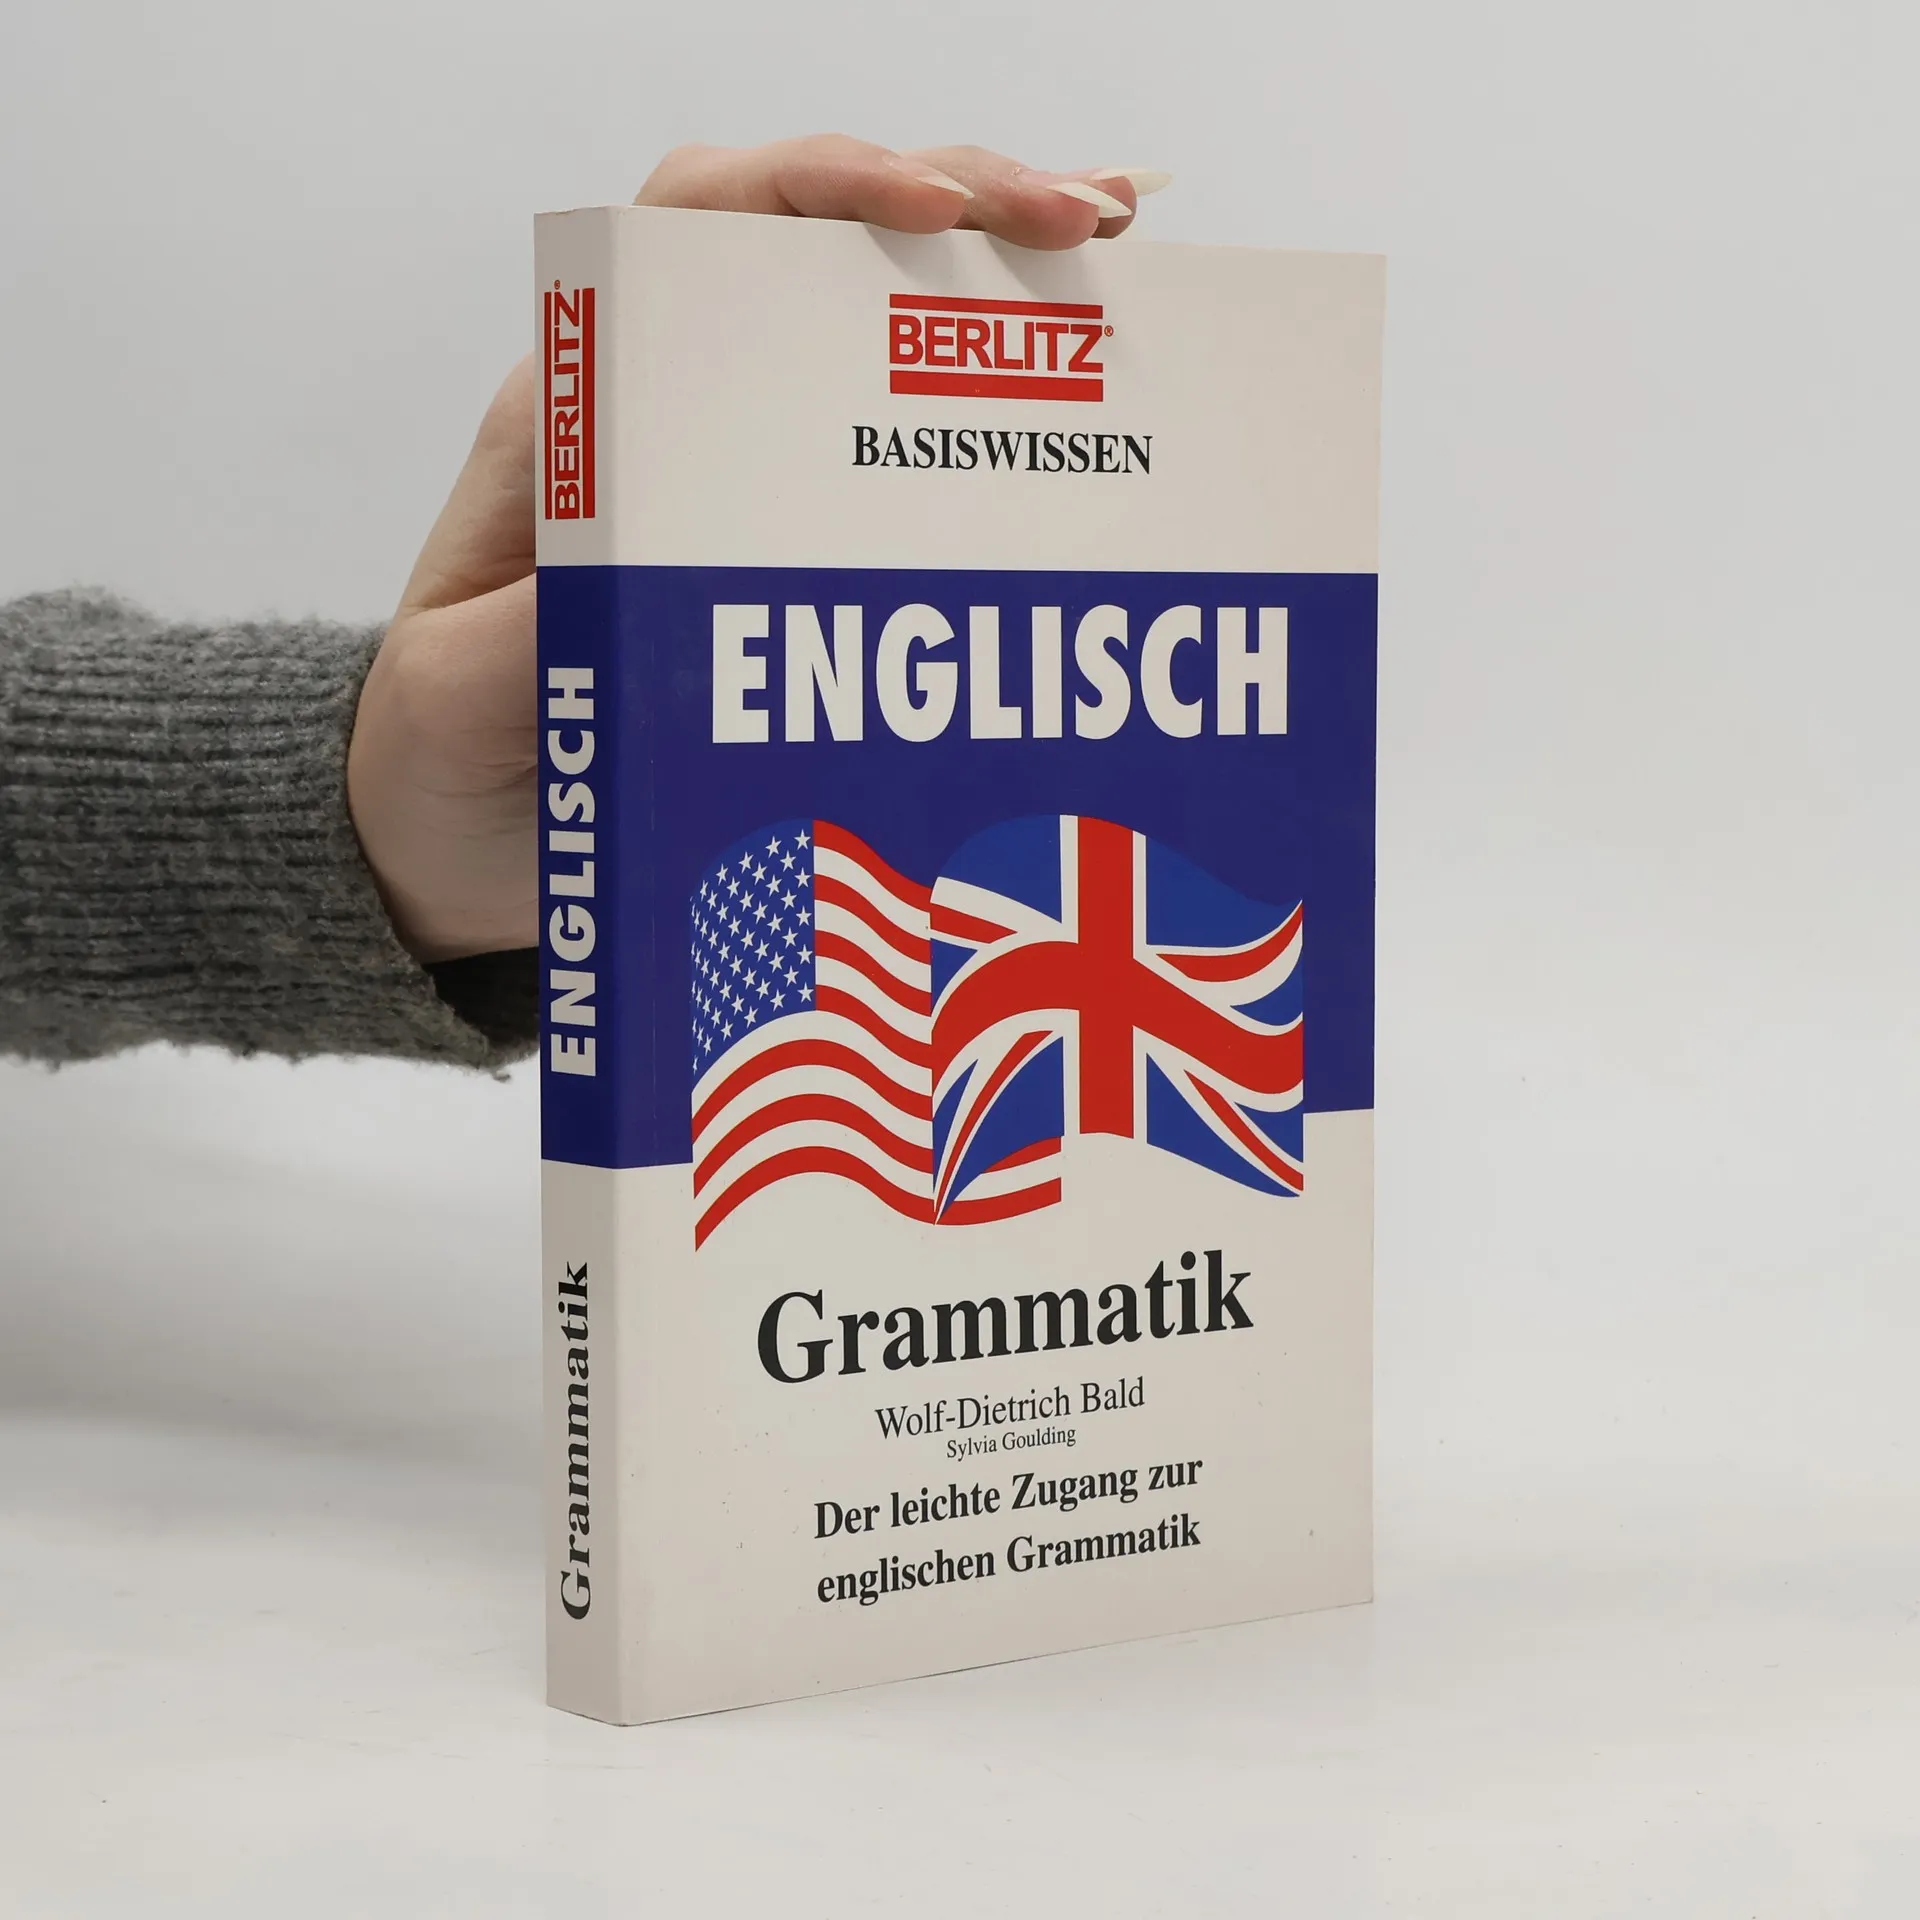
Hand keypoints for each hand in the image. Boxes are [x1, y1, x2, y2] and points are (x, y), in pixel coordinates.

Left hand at [348, 137, 1168, 962]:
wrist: (450, 839)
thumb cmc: (441, 756)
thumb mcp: (466, 699)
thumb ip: (547, 625)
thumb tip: (654, 552)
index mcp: (579, 414)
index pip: (698, 223)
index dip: (823, 185)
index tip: (938, 207)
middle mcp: (667, 414)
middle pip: (816, 242)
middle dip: (962, 202)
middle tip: (1095, 223)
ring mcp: (735, 474)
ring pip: (872, 326)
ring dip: (998, 282)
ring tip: (1125, 264)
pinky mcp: (781, 545)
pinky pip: (896, 450)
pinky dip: (990, 412)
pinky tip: (1084, 387)